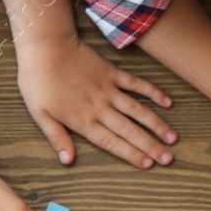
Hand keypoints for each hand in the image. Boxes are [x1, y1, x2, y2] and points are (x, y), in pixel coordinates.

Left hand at [17, 35, 176, 168]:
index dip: (130, 154)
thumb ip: (56, 137)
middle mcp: (100, 107)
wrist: (45, 47)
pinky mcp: (113, 73)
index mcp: (82, 120)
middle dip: (150, 146)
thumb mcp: (39, 113)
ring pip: (138, 110)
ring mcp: (109, 89)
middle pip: (129, 130)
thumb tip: (67, 161)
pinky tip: (168, 102)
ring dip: (157, 125)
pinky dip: (153, 92)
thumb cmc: (38, 81)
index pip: (111, 142)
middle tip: (169, 158)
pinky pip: (137, 84)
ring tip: (173, 138)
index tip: (148, 164)